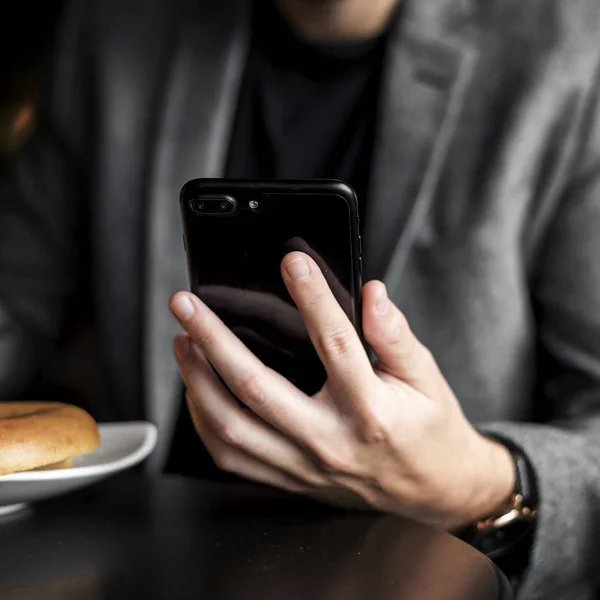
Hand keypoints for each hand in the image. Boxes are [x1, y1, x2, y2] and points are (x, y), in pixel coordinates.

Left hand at [170, 252, 514, 528]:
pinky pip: (232, 456)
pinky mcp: (290, 478)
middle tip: (187, 305)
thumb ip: (395, 334)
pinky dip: (205, 421)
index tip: (291, 262)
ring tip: (183, 342)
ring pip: (232, 427)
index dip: (312, 297)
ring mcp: (304, 465)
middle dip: (213, 339)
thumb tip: (372, 294)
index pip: (335, 343)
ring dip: (197, 381)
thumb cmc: (428, 429)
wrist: (432, 489)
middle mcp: (330, 441)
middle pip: (257, 387)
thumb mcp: (425, 376)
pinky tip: (197, 389)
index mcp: (370, 410)